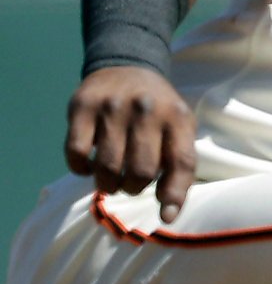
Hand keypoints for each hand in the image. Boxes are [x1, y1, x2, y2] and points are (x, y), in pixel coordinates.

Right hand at [65, 66, 196, 223]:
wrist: (127, 66)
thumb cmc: (158, 113)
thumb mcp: (179, 130)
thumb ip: (179, 170)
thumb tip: (168, 217)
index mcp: (178, 118)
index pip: (181, 163)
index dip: (174, 195)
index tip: (166, 216)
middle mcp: (147, 110)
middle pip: (141, 171)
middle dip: (134, 188)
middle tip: (130, 184)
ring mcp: (112, 106)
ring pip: (108, 167)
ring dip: (108, 184)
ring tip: (111, 180)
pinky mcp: (81, 106)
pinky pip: (77, 153)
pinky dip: (81, 169)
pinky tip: (88, 166)